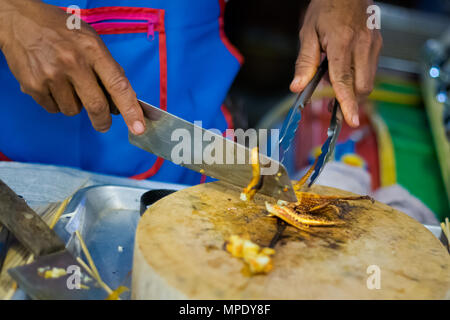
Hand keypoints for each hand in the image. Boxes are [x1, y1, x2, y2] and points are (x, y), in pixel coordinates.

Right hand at [0, 0, 144, 134]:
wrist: (18, 20)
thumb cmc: (61, 31)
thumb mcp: (91, 40)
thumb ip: (107, 68)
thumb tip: (120, 100)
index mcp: (93, 50)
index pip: (118, 85)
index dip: (130, 109)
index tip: (138, 128)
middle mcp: (73, 62)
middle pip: (96, 106)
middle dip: (103, 121)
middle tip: (104, 125)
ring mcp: (51, 75)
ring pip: (74, 110)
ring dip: (76, 105)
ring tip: (67, 85)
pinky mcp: (33, 85)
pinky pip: (54, 109)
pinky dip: (57, 103)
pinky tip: (52, 84)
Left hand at [290, 0, 381, 126]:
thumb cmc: (326, 7)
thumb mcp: (308, 33)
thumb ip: (304, 62)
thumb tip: (297, 87)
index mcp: (342, 43)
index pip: (345, 80)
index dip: (347, 103)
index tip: (350, 119)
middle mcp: (363, 45)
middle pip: (361, 86)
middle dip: (350, 98)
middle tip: (332, 101)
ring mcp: (374, 44)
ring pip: (368, 80)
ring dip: (353, 87)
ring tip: (335, 76)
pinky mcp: (378, 44)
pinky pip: (371, 69)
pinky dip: (359, 76)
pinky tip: (345, 67)